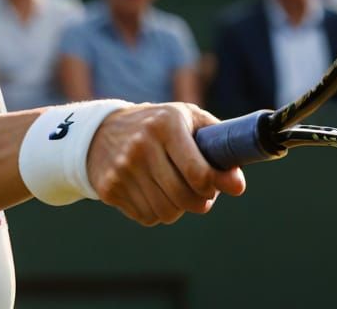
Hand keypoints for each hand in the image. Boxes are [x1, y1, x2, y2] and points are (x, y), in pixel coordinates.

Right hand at [86, 103, 245, 225]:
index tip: (218, 186)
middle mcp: (141, 144)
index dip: (214, 187)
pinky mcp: (109, 187)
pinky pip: (146, 217)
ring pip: (165, 213)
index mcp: (166, 124)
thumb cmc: (159, 126)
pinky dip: (156, 212)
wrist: (100, 130)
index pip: (198, 173)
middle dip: (200, 202)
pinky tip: (153, 193)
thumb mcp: (188, 119)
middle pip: (183, 198)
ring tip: (176, 193)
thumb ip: (218, 145)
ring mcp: (122, 168)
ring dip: (178, 209)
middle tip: (201, 196)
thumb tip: (237, 186)